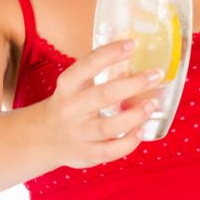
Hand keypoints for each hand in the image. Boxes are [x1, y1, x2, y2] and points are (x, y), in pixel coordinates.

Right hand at [42, 38, 163, 168]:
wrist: (44, 137)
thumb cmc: (70, 102)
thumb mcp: (75, 82)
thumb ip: (97, 69)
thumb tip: (133, 47)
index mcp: (68, 84)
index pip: (88, 64)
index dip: (111, 53)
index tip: (132, 44)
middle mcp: (71, 108)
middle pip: (103, 95)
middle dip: (133, 84)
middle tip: (155, 75)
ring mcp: (78, 133)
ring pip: (108, 127)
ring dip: (135, 115)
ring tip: (152, 103)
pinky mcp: (86, 154)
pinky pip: (111, 151)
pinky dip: (129, 141)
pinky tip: (141, 130)